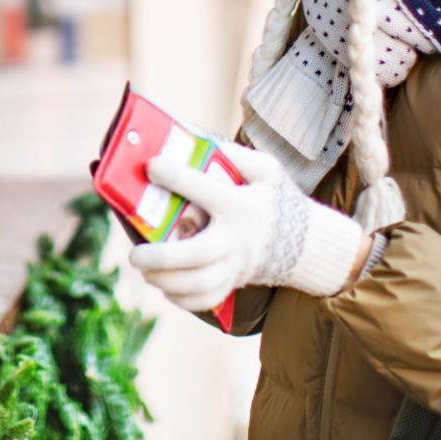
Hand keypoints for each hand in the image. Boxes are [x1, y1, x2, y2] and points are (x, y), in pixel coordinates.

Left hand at [128, 140, 370, 309]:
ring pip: (199, 284)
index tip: (151, 166)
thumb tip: (196, 139)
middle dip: (163, 257)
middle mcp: (236, 240)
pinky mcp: (233, 284)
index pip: (206, 191)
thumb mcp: (266, 170)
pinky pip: (205, 300)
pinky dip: (181, 299)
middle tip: (134, 255)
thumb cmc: (276, 200)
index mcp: (240, 206)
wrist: (306, 243)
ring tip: (144, 270)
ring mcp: (234, 267)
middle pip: (199, 255)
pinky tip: (163, 286)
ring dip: (166, 281)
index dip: (177, 177)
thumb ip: (236, 155)